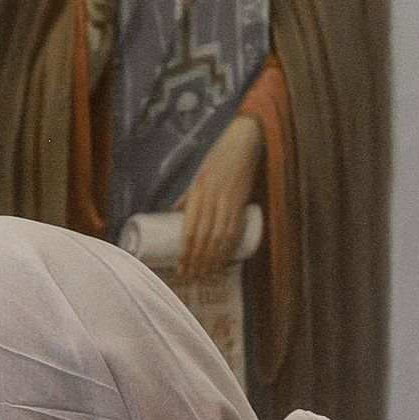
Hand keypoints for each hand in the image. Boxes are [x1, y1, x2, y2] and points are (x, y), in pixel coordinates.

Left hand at [178, 108, 263, 278]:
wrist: (245, 143)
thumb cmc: (217, 158)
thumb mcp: (197, 175)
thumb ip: (188, 197)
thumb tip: (173, 215)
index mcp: (198, 191)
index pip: (190, 229)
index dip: (185, 252)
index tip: (180, 268)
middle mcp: (213, 198)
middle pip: (204, 238)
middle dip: (197, 261)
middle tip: (191, 276)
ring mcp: (230, 201)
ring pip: (220, 238)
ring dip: (212, 260)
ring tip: (205, 274)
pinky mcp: (243, 203)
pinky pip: (235, 231)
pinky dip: (229, 248)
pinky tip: (223, 260)